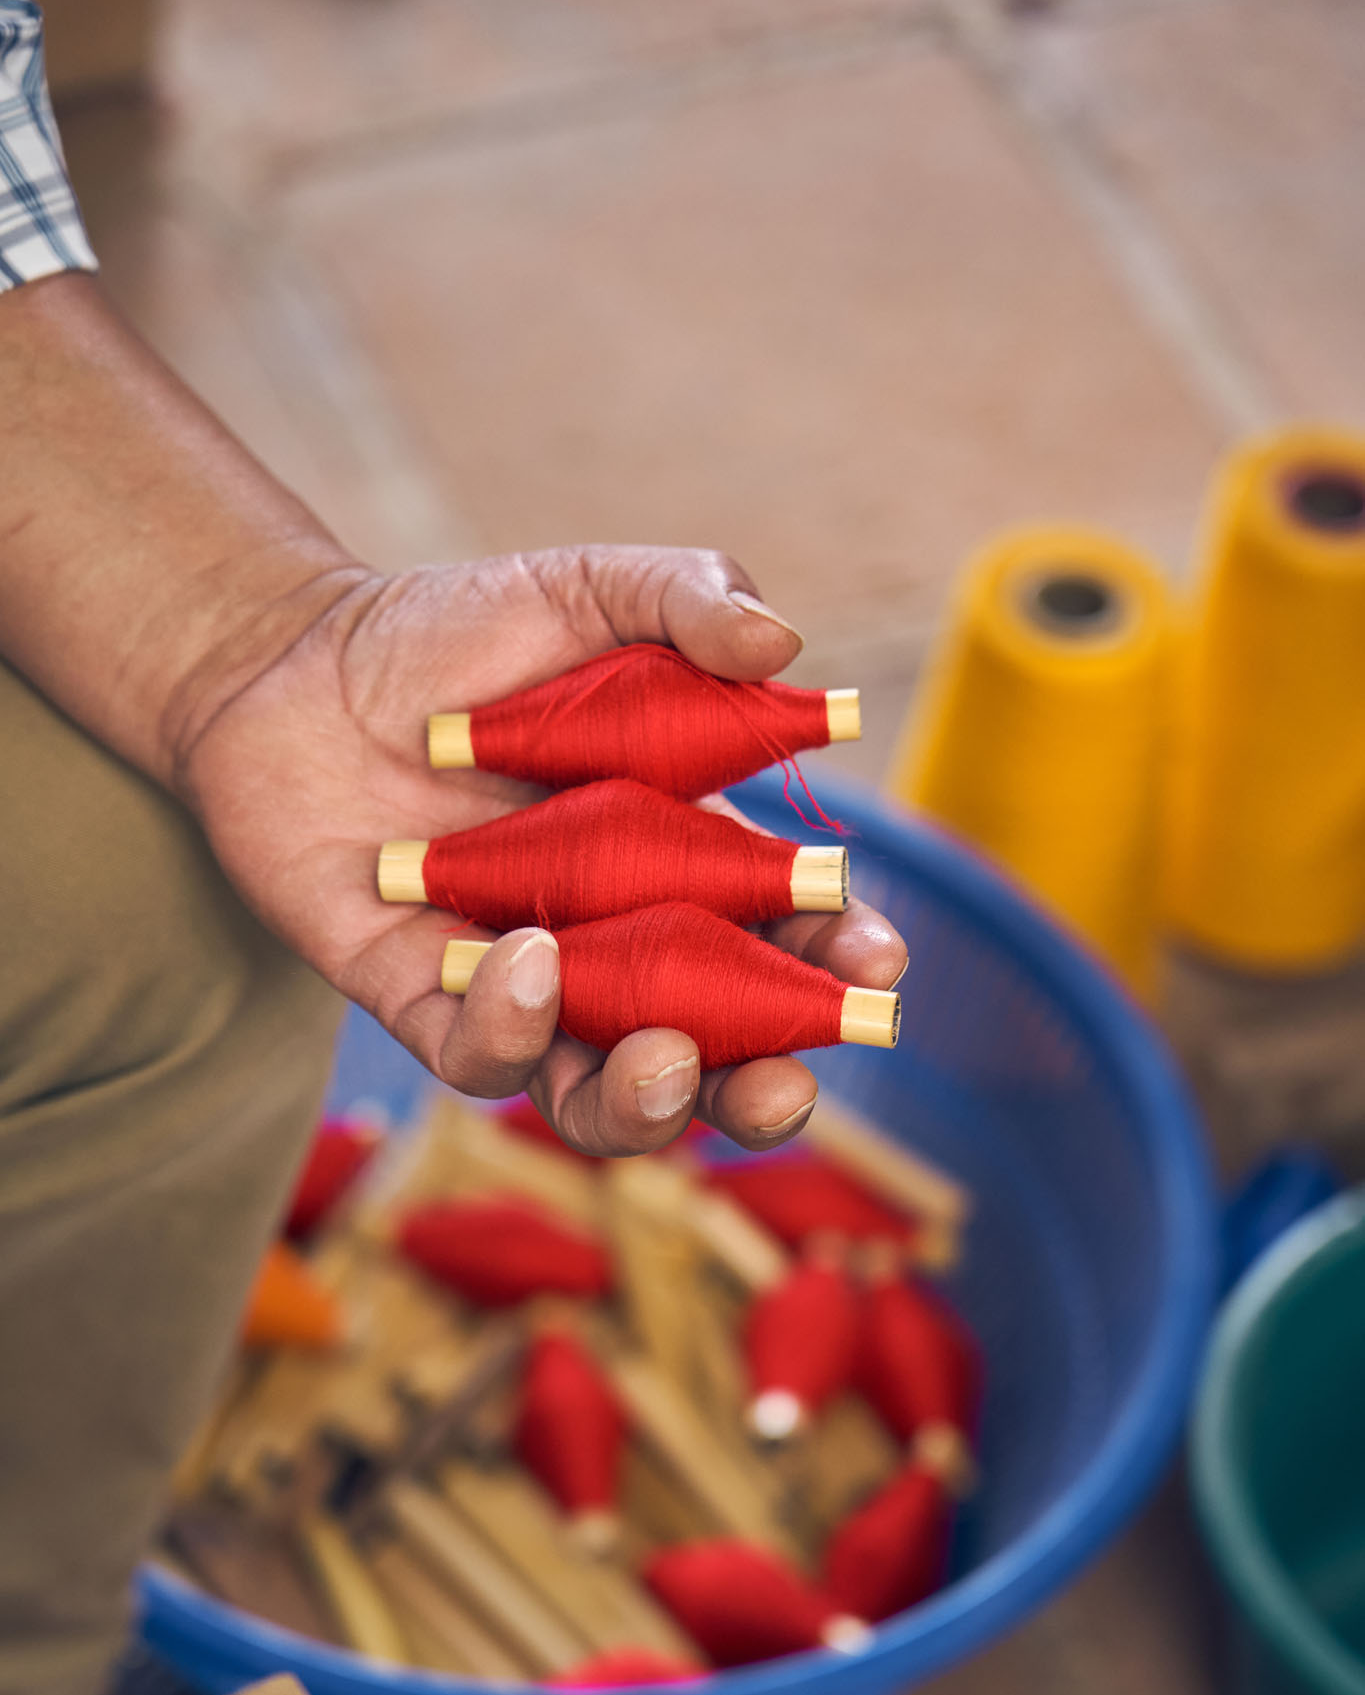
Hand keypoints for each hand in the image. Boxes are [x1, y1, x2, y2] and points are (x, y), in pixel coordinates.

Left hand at [177, 544, 906, 1156]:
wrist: (292, 661)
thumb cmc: (458, 631)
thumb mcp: (587, 589)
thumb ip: (687, 599)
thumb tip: (784, 646)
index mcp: (684, 865)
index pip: (783, 941)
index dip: (836, 967)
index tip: (877, 968)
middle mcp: (614, 946)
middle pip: (714, 1054)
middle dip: (765, 1088)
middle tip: (789, 1080)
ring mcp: (523, 984)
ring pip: (601, 1095)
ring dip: (650, 1104)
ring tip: (668, 1058)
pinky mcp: (425, 1002)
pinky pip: (479, 1056)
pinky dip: (511, 1028)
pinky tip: (524, 954)